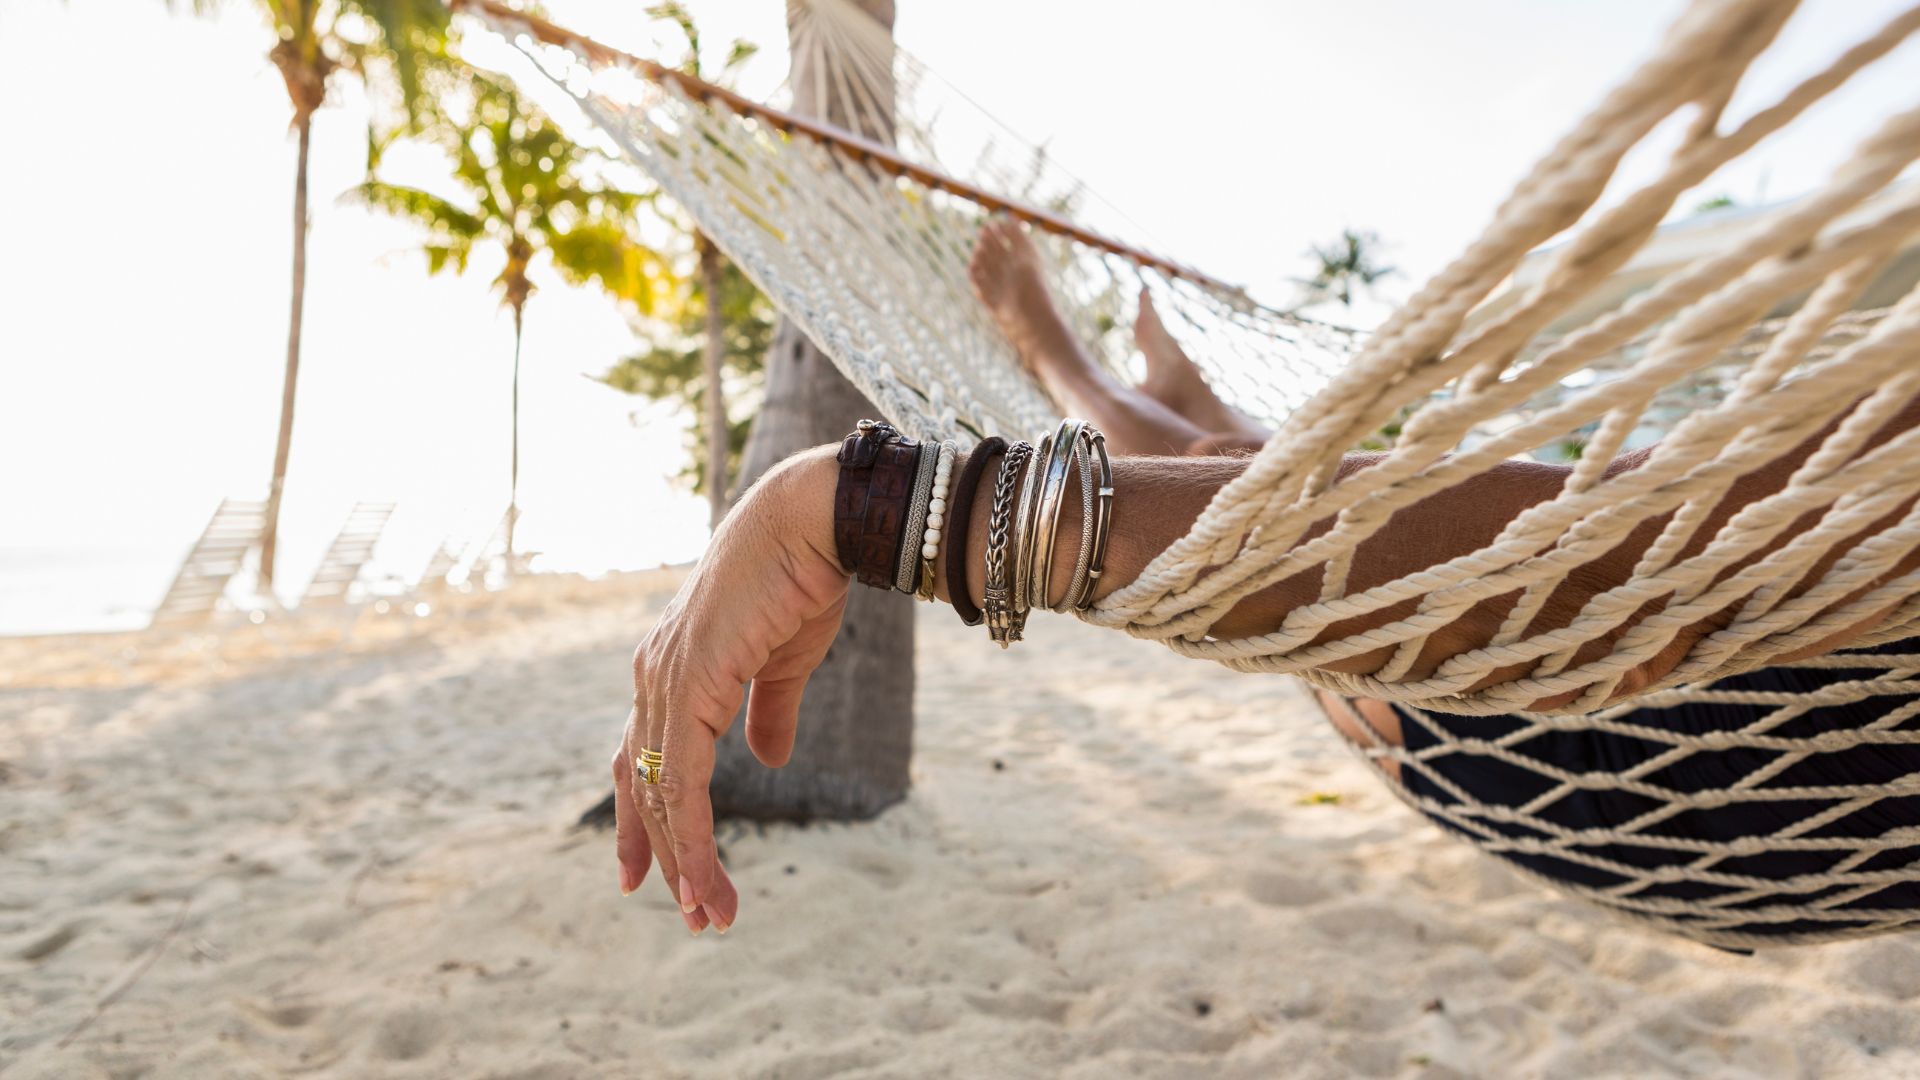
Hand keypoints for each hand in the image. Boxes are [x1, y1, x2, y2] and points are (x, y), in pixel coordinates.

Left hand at [611, 446, 846, 932]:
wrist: (811, 523)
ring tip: (710, 914)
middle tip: (694, 914)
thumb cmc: (801, 579)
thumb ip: (768, 713)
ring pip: (664, 793)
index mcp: (672, 670)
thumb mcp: (785, 662)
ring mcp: (665, 680)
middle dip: (665, 855)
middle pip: (646, 785)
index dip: (642, 820)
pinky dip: (693, 835)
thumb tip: (768, 760)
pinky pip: (686, 778)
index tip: (643, 877)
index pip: (644, 758)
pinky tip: (704, 876)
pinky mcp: (689, 684)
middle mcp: (654, 677)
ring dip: (685, 861)